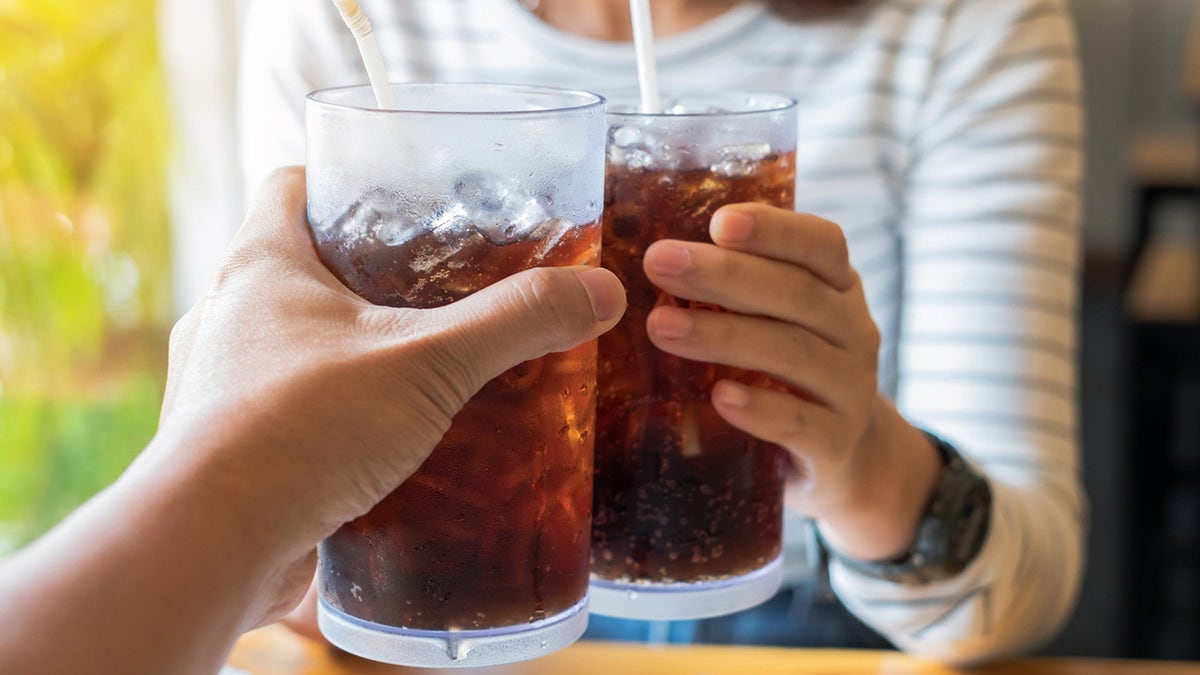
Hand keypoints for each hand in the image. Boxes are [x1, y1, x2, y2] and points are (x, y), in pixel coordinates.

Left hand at [145, 166, 625, 626]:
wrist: (213, 542)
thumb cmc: (302, 428)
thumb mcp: (429, 362)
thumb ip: (514, 323)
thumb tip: (597, 292)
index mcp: (261, 267)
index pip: (291, 184)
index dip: (343, 178)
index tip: (399, 195)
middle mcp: (227, 318)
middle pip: (296, 268)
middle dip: (364, 278)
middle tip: (435, 292)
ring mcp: (220, 387)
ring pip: (289, 347)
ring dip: (346, 355)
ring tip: (418, 374)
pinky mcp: (229, 452)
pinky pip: (285, 416)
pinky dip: (331, 422)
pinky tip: (384, 449)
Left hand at [641, 203, 938, 560]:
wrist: (842, 457)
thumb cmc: (788, 370)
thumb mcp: (775, 319)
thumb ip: (733, 285)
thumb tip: (644, 257)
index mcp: (837, 286)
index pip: (820, 244)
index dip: (774, 230)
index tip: (718, 222)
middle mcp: (853, 330)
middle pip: (796, 294)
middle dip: (724, 276)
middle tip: (659, 263)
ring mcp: (851, 388)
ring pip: (794, 353)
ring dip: (724, 336)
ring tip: (661, 327)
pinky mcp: (837, 443)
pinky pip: (800, 423)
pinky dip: (760, 409)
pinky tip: (718, 396)